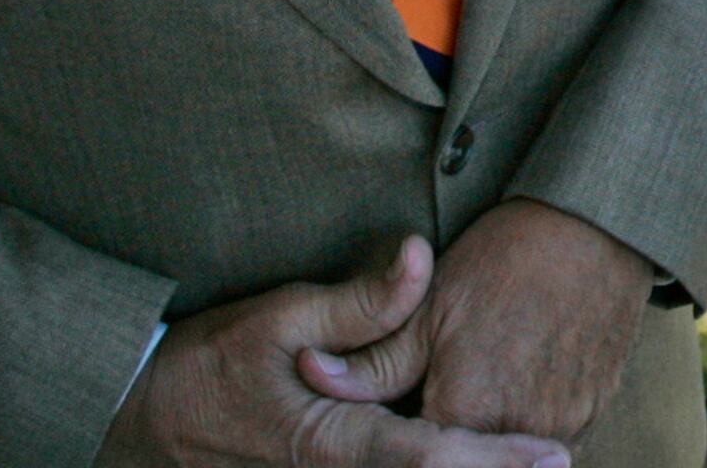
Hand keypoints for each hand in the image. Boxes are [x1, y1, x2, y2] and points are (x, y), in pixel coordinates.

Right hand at [96, 239, 566, 467]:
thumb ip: (359, 301)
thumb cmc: (205, 368)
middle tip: (565, 461)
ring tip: (539, 461)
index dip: (495, 460)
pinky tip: (479, 456)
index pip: (431, 457)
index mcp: (337, 442)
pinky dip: (439, 465)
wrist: (142, 421)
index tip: (553, 457)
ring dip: (473, 467)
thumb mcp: (276, 317)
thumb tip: (422, 260)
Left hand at [309, 199, 652, 443]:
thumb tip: (312, 375)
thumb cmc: (506, 259)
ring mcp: (565, 422)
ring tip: (489, 375)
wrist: (596, 225)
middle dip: (450, 434)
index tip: (406, 401)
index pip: (421, 451)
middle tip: (450, 379)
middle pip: (469, 455)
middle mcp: (520, 427)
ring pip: (513, 449)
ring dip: (492, 431)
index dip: (406, 431)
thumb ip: (372, 361)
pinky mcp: (594, 409)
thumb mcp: (429, 306)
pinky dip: (530, 421)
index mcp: (468, 407)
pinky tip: (522, 376)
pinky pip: (554, 437)